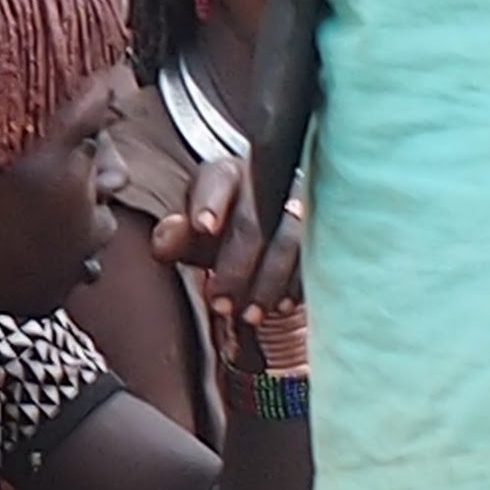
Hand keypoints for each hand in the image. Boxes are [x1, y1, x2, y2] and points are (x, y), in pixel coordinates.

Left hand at [154, 153, 303, 348]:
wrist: (270, 236)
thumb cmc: (224, 234)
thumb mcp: (194, 236)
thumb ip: (176, 239)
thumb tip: (164, 239)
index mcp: (227, 175)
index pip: (218, 181)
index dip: (210, 202)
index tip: (202, 227)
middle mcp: (267, 182)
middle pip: (255, 220)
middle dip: (236, 265)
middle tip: (218, 301)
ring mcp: (303, 203)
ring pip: (292, 240)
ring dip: (268, 282)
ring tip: (249, 314)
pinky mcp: (326, 230)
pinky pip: (318, 256)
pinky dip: (297, 284)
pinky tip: (281, 306)